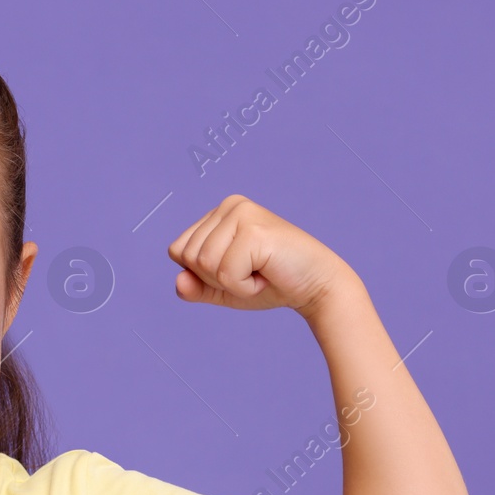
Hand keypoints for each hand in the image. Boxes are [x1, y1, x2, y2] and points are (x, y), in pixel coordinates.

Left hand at [167, 194, 360, 317]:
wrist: (316, 287)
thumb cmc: (271, 284)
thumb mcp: (222, 289)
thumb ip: (195, 287)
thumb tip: (179, 279)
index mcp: (218, 213)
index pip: (177, 251)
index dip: (202, 274)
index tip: (237, 269)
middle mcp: (229, 205)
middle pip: (187, 257)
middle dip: (216, 278)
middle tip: (252, 271)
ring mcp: (241, 214)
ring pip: (203, 264)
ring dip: (232, 283)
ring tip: (260, 271)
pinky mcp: (254, 231)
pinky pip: (225, 274)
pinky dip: (244, 287)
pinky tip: (267, 273)